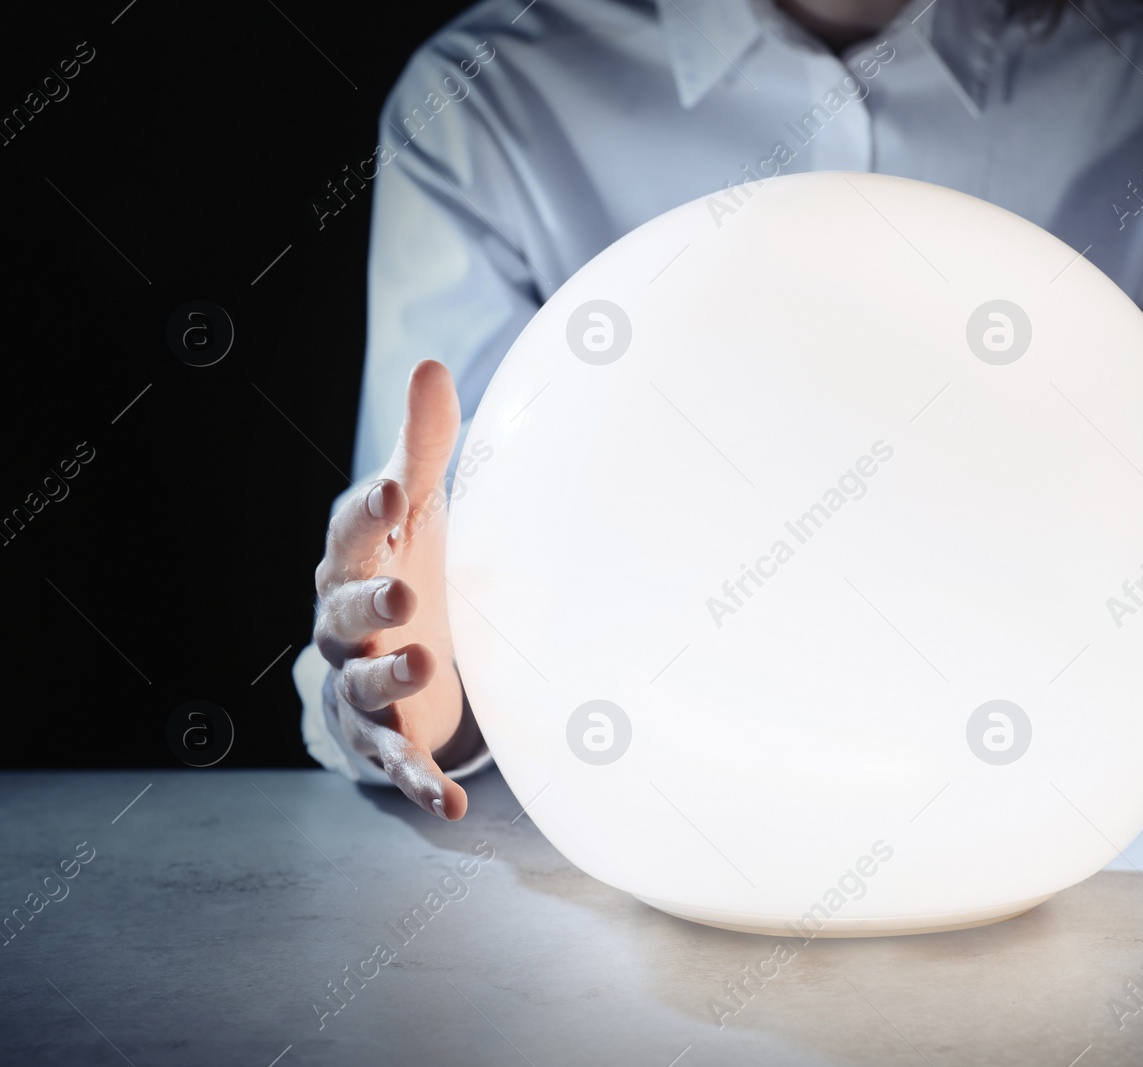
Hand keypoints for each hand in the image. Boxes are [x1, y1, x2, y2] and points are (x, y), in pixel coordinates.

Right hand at [313, 360, 475, 819]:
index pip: (353, 532)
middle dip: (372, 601)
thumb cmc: (403, 561)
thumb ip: (424, 449)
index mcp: (353, 560)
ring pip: (366, 683)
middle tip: (406, 592)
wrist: (384, 648)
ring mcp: (361, 682)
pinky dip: (419, 784)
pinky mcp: (385, 736)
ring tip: (426, 665)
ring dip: (392, 679)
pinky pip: (398, 762)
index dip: (369, 511)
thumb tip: (433, 367)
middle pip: (347, 610)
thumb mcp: (415, 509)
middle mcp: (344, 623)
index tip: (394, 486)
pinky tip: (449, 808)